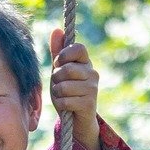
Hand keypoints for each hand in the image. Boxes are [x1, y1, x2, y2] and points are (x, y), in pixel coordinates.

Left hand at [48, 29, 101, 149]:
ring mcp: (92, 89)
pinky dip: (60, 104)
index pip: (78, 47)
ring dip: (58, 93)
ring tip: (64, 96)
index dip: (64, 54)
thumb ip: (57, 52)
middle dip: (56, 79)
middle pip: (66, 69)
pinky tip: (67, 107)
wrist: (78, 119)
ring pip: (63, 86)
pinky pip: (65, 100)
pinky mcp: (89, 104)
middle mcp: (92, 73)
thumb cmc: (68, 91)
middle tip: (60, 85)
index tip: (59, 63)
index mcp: (86, 62)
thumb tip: (57, 30)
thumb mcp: (60, 71)